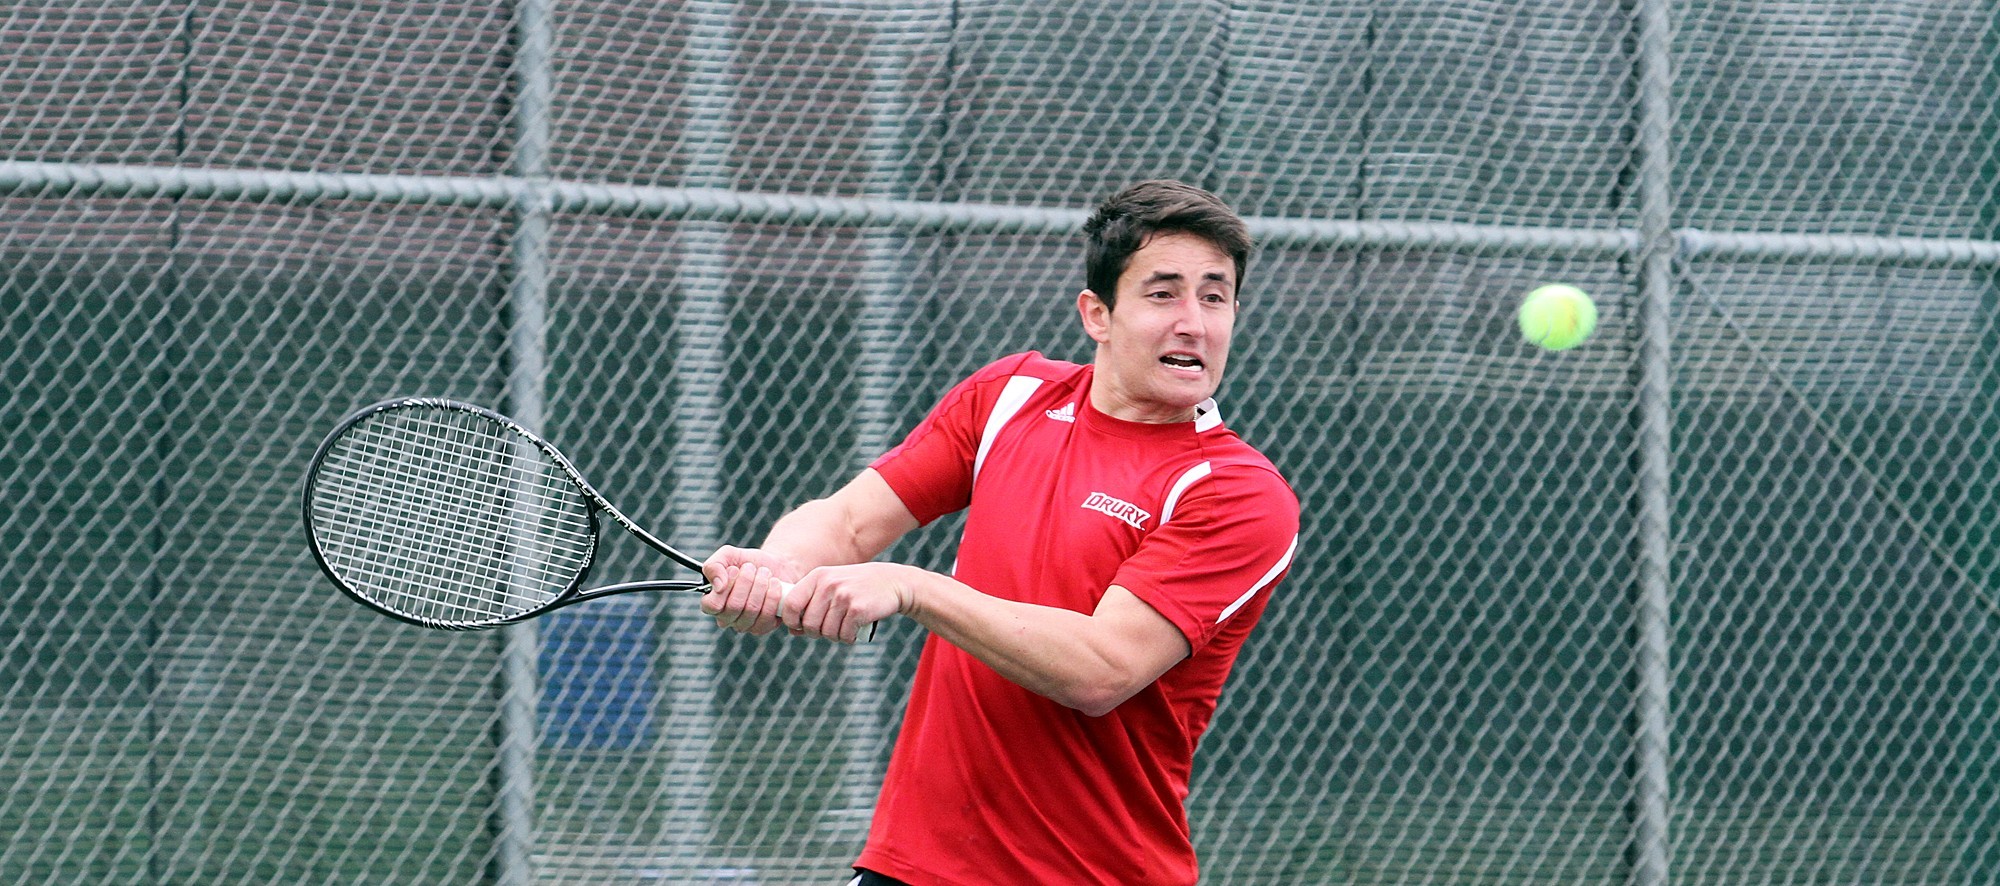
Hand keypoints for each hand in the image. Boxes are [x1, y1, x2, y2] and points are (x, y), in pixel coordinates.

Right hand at [700, 545, 796, 634]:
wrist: (774, 566)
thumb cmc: (747, 562)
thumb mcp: (727, 555)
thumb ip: (714, 566)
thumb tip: (718, 586)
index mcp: (712, 603)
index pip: (712, 605)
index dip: (726, 586)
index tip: (735, 569)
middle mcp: (726, 618)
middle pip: (734, 606)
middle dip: (746, 581)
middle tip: (751, 568)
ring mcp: (745, 625)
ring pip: (751, 610)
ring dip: (760, 585)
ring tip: (764, 573)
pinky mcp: (764, 626)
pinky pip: (767, 616)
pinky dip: (773, 595)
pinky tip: (774, 584)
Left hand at [783, 563, 916, 643]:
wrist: (892, 582)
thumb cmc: (857, 588)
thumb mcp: (832, 588)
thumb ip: (811, 605)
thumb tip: (792, 630)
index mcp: (817, 577)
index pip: (790, 603)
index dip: (791, 620)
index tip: (800, 626)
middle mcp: (828, 585)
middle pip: (808, 623)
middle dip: (817, 633)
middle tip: (830, 629)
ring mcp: (843, 596)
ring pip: (826, 632)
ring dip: (835, 636)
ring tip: (845, 627)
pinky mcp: (858, 609)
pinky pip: (844, 635)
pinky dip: (849, 638)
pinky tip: (855, 629)